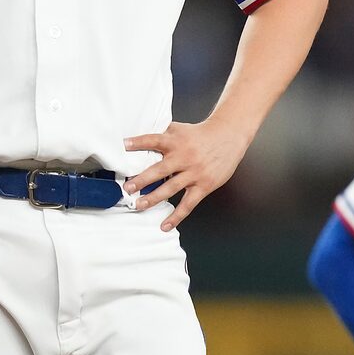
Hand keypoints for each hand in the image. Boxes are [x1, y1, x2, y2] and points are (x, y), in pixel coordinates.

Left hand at [123, 118, 251, 230]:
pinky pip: (188, 204)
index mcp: (176, 141)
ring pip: (171, 188)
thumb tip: (139, 136)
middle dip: (142, 180)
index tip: (125, 145)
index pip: (154, 140)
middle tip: (128, 188)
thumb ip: (163, 133)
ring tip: (139, 205)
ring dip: (153, 198)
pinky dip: (176, 216)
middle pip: (160, 169)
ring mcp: (194, 172)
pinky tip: (165, 225)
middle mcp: (184, 157)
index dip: (139, 142)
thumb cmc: (201, 134)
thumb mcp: (181, 129)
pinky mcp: (204, 185)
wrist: (228, 136)